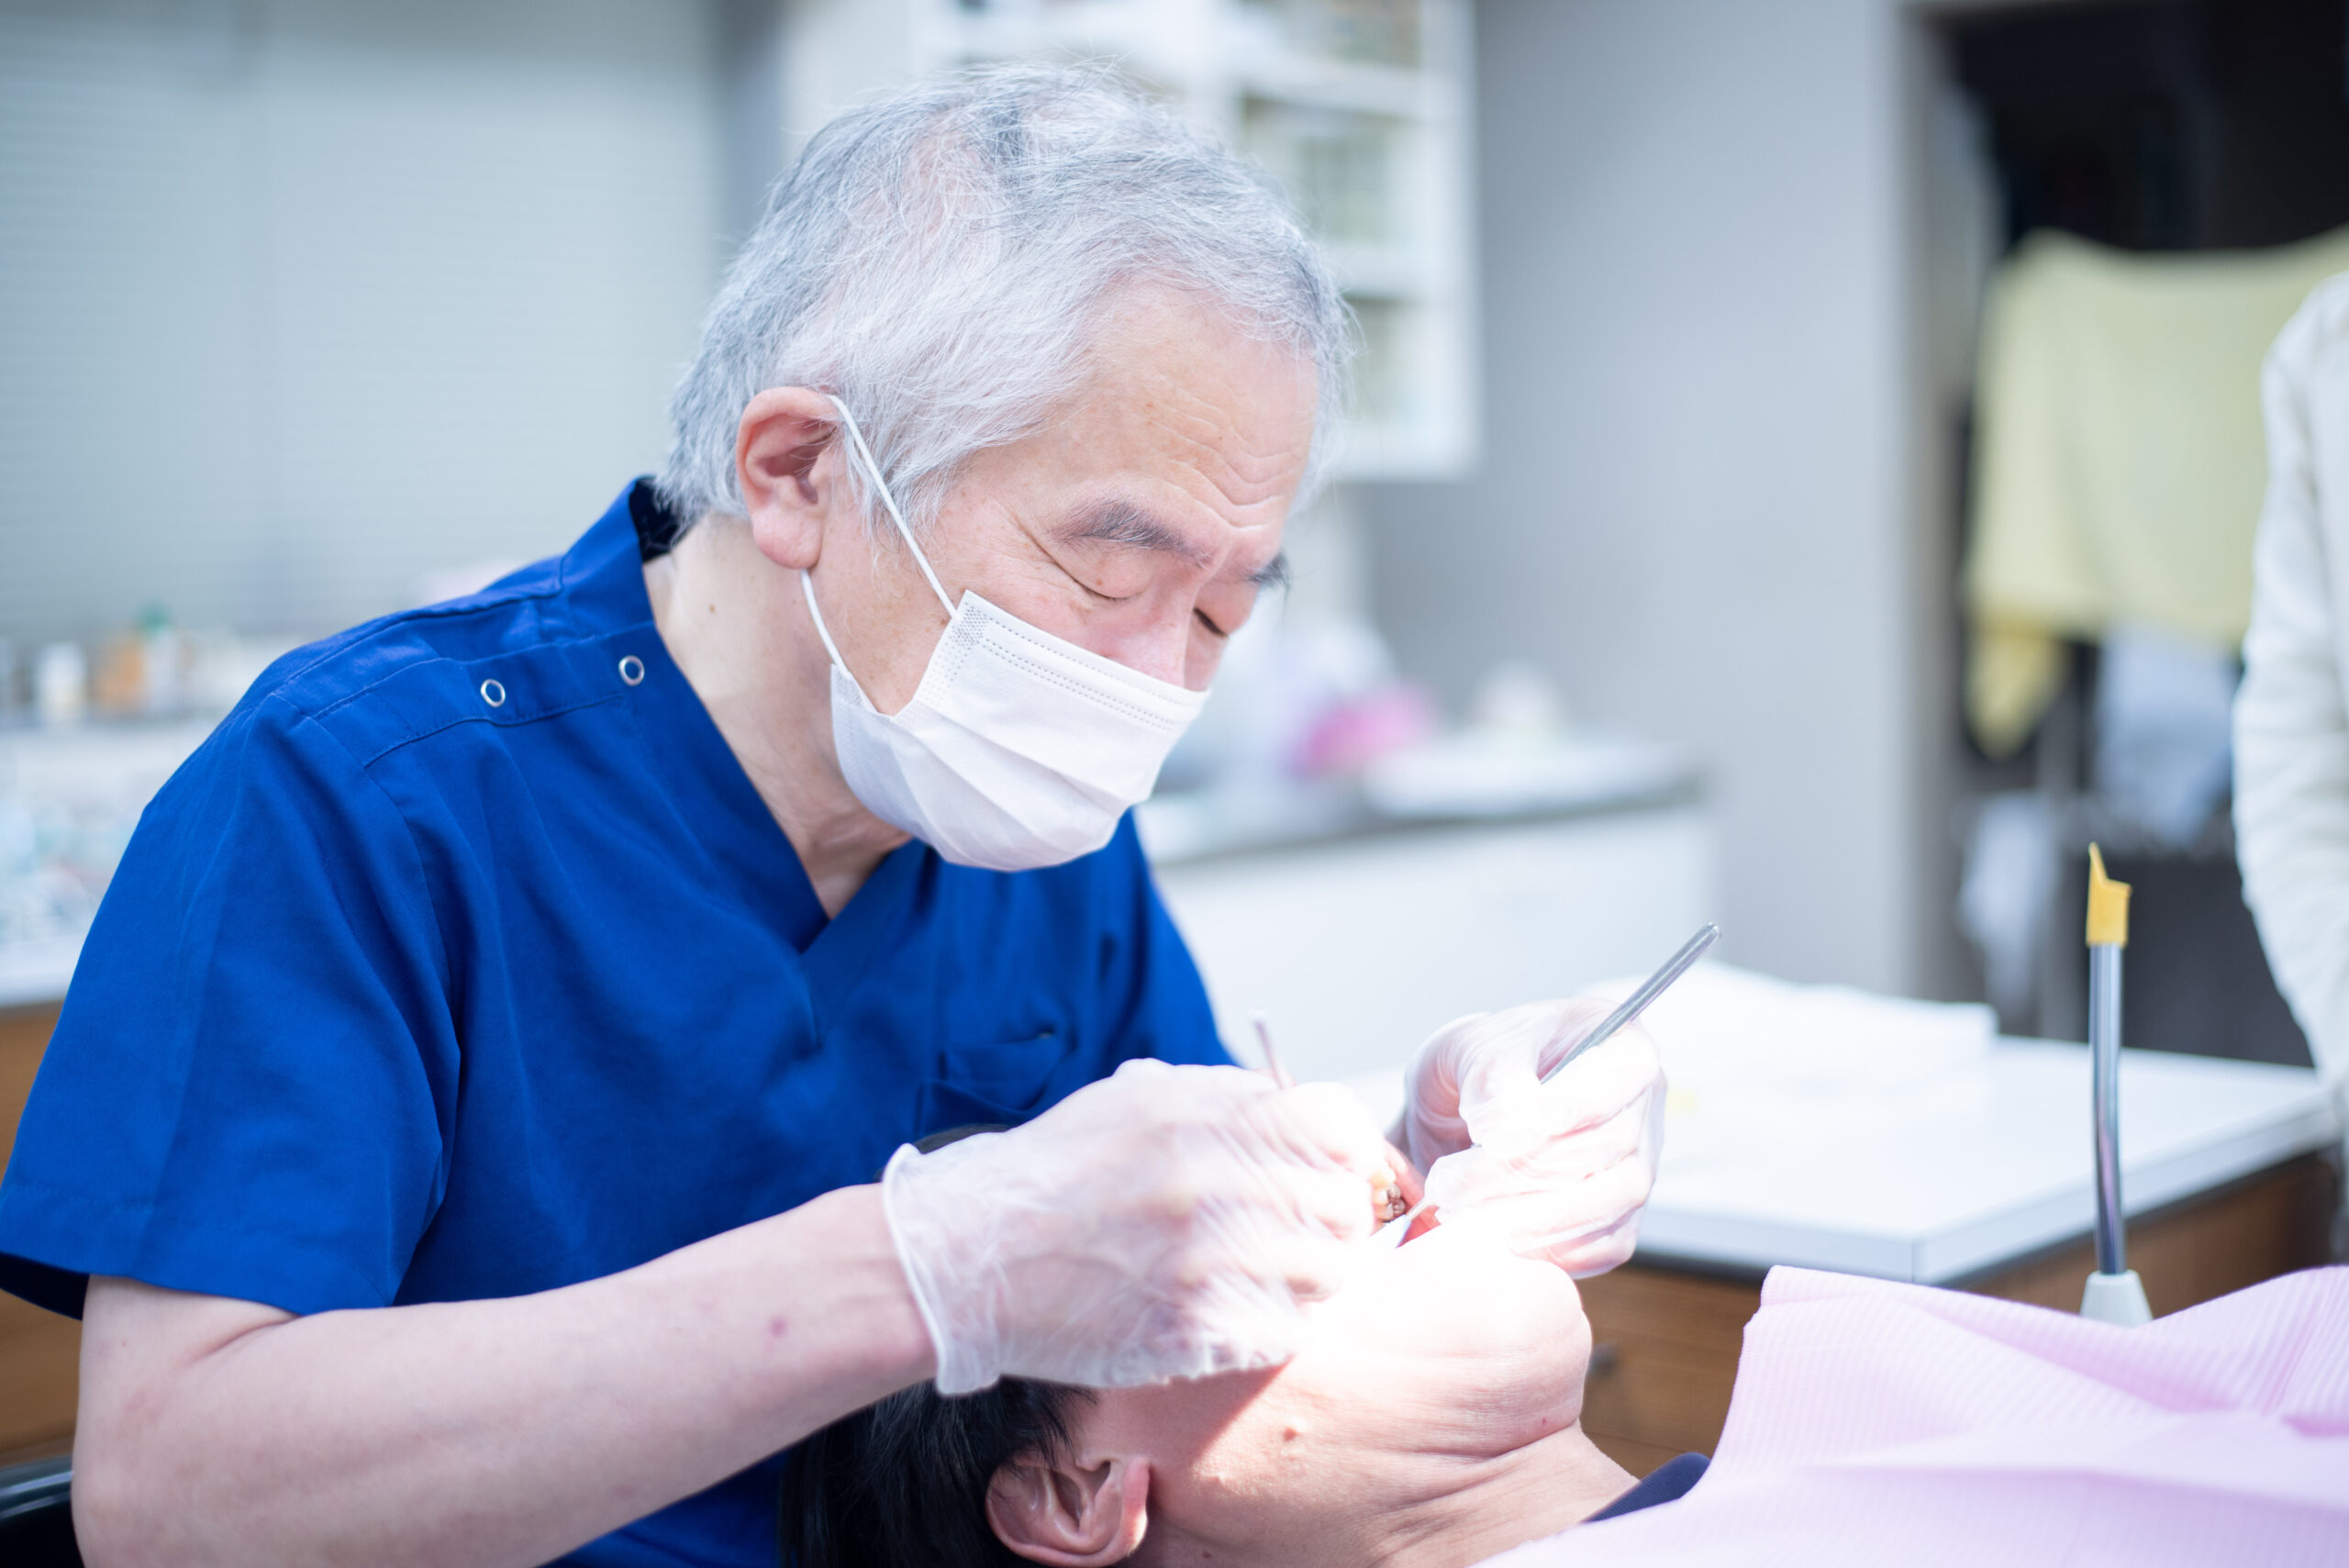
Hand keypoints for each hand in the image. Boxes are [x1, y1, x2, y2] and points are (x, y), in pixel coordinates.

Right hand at [883, 1058, 1393, 1390]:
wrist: (969, 1257)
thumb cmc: (1054, 1176)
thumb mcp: (1138, 1100)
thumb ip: (1226, 1101)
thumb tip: (1305, 1115)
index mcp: (1202, 1115)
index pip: (1336, 1125)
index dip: (1347, 1151)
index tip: (1336, 1171)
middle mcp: (1211, 1183)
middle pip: (1341, 1205)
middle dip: (1331, 1220)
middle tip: (1304, 1233)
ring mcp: (1204, 1261)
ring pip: (1324, 1274)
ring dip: (1308, 1277)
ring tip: (1265, 1276)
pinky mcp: (1190, 1331)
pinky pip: (1283, 1332)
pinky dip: (1273, 1325)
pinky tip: (1235, 1311)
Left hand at [1401, 997, 1664, 1275]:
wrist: (1462, 1114)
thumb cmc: (1476, 1067)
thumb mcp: (1471, 1047)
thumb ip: (1493, 1074)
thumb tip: (1509, 1125)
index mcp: (1620, 1045)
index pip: (1609, 1081)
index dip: (1557, 1111)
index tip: (1491, 1136)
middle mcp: (1641, 1108)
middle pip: (1605, 1148)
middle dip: (1521, 1172)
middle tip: (1448, 1184)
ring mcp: (1637, 1167)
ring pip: (1606, 1204)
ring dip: (1526, 1219)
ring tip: (1456, 1214)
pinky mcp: (1619, 1222)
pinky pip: (1596, 1248)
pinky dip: (1539, 1250)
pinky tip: (1485, 1237)